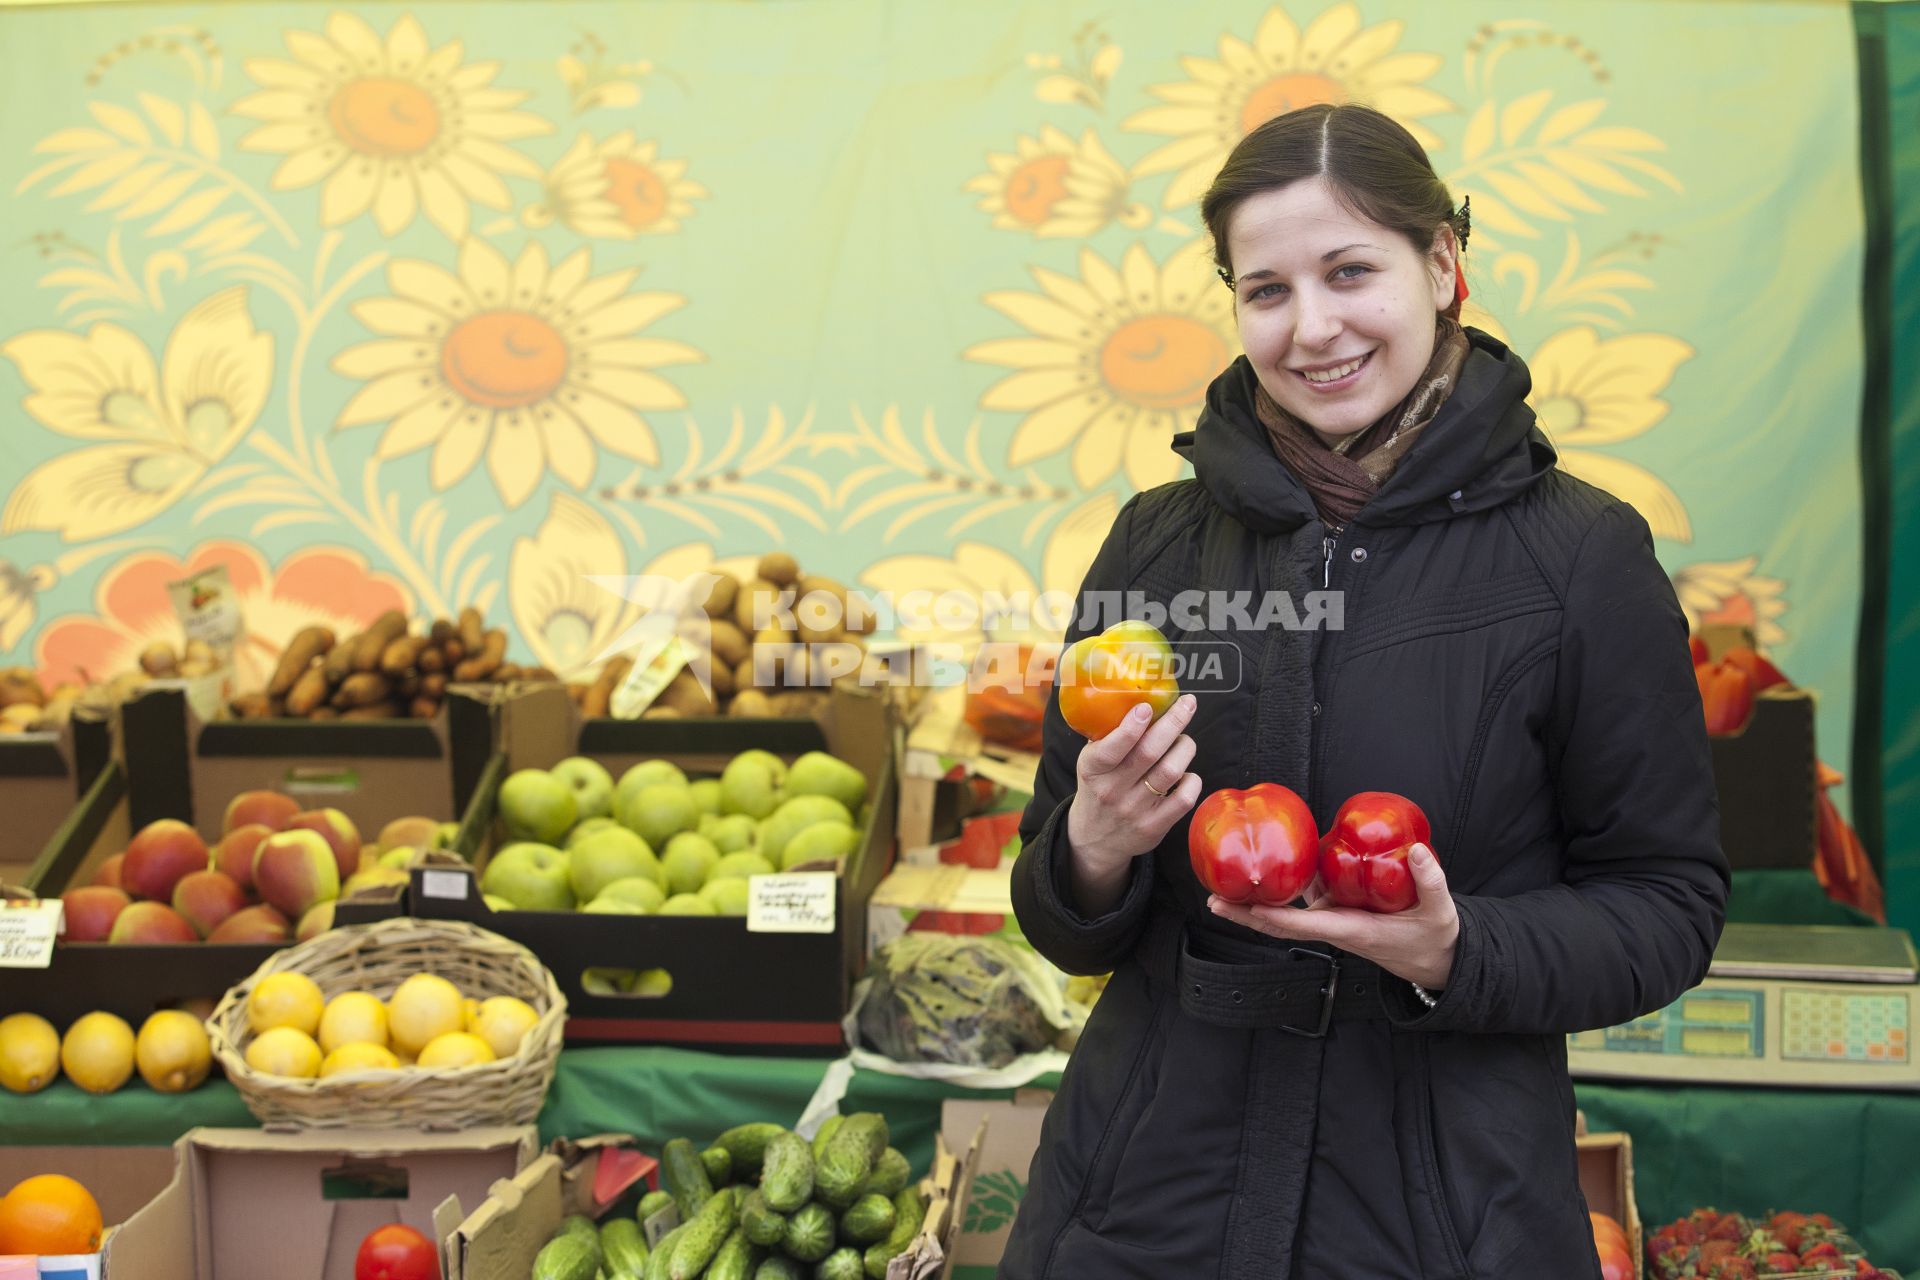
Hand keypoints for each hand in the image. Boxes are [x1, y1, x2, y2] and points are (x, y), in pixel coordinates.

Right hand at [1063, 694, 1201, 913]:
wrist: (1095, 839)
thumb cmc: (1099, 787)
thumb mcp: (1091, 762)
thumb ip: (1109, 736)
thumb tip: (1140, 697)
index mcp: (1093, 769)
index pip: (1112, 748)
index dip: (1132, 726)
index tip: (1147, 706)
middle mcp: (1113, 790)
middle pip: (1150, 752)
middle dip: (1173, 722)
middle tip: (1188, 704)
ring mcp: (1135, 810)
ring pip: (1171, 770)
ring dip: (1185, 747)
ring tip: (1184, 740)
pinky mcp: (1155, 826)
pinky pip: (1185, 798)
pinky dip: (1193, 779)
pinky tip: (1187, 772)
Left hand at [1207, 842, 1459, 989]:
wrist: (1438, 959)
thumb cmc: (1436, 938)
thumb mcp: (1441, 912)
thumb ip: (1431, 881)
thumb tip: (1414, 851)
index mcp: (1354, 931)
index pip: (1307, 926)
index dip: (1276, 918)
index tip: (1250, 908)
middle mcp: (1336, 927)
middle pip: (1281, 925)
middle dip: (1247, 915)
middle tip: (1213, 900)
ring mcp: (1334, 919)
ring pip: (1288, 912)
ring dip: (1256, 901)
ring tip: (1224, 884)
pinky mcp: (1338, 910)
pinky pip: (1305, 899)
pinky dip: (1283, 888)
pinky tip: (1268, 867)